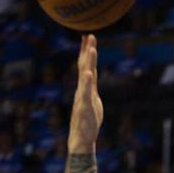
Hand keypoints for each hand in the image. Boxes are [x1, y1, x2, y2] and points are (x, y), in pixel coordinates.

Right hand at [68, 34, 102, 149]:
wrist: (81, 137)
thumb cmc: (88, 120)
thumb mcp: (92, 99)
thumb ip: (91, 86)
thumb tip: (91, 75)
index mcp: (86, 87)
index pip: (87, 65)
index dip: (87, 51)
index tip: (88, 36)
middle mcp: (83, 89)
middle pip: (85, 67)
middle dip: (87, 51)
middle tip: (90, 35)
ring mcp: (83, 97)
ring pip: (85, 77)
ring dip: (88, 63)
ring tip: (91, 49)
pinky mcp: (84, 106)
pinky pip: (86, 93)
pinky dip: (87, 83)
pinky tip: (89, 74)